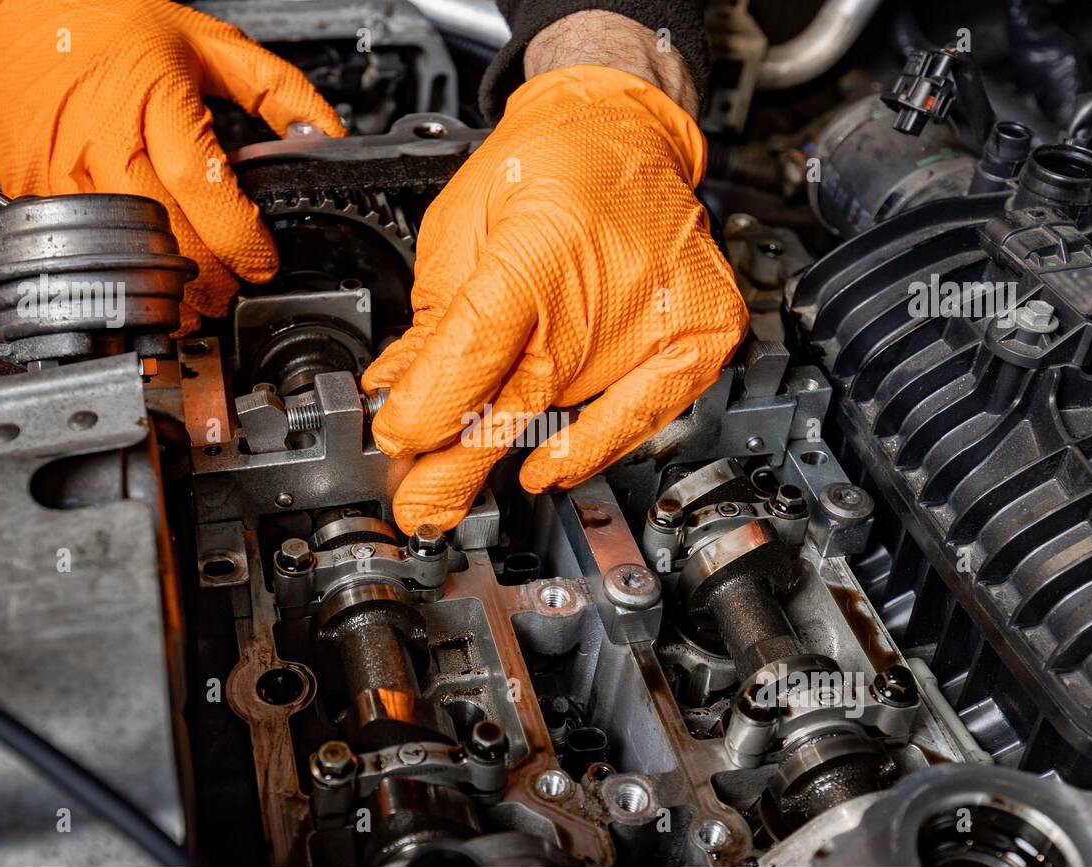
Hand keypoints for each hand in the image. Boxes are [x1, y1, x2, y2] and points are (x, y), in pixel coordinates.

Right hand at [0, 0, 343, 332]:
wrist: (16, 9)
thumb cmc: (108, 20)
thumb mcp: (206, 40)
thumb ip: (275, 88)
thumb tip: (327, 133)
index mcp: (153, 95)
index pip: (203, 182)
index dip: (237, 235)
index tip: (262, 264)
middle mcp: (104, 131)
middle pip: (163, 227)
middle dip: (206, 276)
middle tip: (233, 296)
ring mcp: (61, 162)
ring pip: (117, 247)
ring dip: (159, 285)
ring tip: (192, 303)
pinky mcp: (29, 182)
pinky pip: (75, 242)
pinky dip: (111, 270)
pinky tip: (139, 279)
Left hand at [363, 63, 747, 532]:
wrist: (623, 134)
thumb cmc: (545, 165)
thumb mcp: (461, 227)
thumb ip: (435, 318)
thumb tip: (396, 386)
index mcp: (534, 252)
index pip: (471, 358)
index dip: (426, 409)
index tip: (394, 440)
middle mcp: (599, 294)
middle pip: (511, 404)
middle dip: (453, 464)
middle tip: (419, 507)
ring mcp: (653, 321)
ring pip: (562, 417)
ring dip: (505, 461)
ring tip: (457, 498)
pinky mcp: (696, 337)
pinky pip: (643, 415)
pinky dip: (595, 446)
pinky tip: (554, 468)